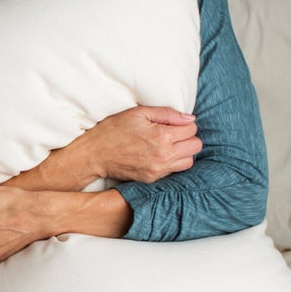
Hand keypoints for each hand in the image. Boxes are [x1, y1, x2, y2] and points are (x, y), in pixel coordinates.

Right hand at [80, 105, 199, 182]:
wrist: (95, 154)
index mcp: (162, 137)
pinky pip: (175, 171)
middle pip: (196, 146)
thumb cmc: (114, 130)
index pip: (192, 129)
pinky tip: (159, 155)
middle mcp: (164, 156)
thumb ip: (167, 113)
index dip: (183, 123)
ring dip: (183, 152)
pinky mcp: (153, 178)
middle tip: (172, 133)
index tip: (171, 123)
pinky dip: (172, 162)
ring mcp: (159, 170)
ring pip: (189, 161)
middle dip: (187, 137)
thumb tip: (190, 118)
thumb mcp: (139, 113)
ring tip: (168, 145)